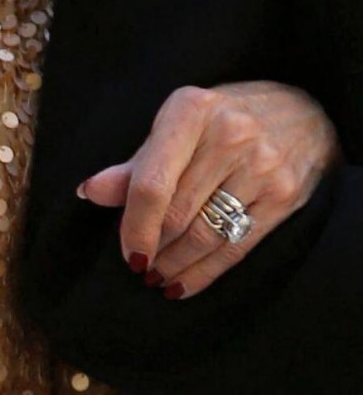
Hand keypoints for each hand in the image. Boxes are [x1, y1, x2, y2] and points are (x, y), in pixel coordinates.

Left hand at [78, 82, 339, 297]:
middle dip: (153, 247)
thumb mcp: (179, 123)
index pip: (152, 182)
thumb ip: (137, 161)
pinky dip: (206, 272)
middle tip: (139, 266)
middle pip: (177, 213)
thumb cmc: (225, 117)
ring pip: (206, 234)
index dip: (134, 225)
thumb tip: (90, 192)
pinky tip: (185, 283)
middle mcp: (229, 135)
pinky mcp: (285, 196)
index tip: (127, 252)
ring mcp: (261, 166)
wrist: (304, 112)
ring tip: (158, 276)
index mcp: (190, 110)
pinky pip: (237, 247)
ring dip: (175, 264)